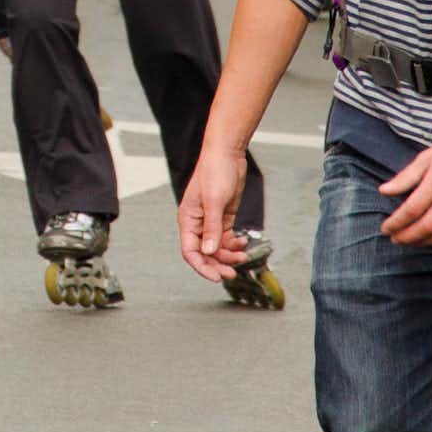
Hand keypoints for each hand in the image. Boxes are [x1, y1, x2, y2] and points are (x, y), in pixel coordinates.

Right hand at [178, 141, 252, 282]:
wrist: (227, 154)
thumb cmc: (215, 172)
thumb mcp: (214, 201)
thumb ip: (212, 228)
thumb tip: (208, 252)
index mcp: (188, 219)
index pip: (190, 251)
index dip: (201, 267)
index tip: (217, 277)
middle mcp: (197, 223)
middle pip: (204, 253)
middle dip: (217, 265)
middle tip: (232, 273)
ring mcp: (210, 221)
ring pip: (217, 248)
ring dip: (229, 255)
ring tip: (243, 255)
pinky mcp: (223, 217)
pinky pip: (226, 238)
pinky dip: (234, 244)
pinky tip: (243, 243)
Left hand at [379, 125, 431, 246]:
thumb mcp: (426, 157)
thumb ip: (405, 177)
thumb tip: (383, 191)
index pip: (413, 209)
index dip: (397, 222)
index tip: (385, 228)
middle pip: (427, 226)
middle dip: (407, 237)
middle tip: (394, 238)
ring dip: (424, 242)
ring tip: (410, 241)